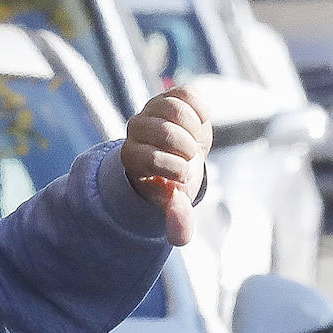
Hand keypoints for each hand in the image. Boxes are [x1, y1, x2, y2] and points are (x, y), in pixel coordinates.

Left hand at [121, 86, 212, 245]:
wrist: (181, 156)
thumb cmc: (175, 182)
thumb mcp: (176, 204)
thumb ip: (177, 221)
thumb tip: (181, 238)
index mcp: (131, 157)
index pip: (150, 157)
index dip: (174, 169)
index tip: (181, 176)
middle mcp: (136, 129)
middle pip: (164, 131)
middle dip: (186, 149)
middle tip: (189, 158)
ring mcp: (152, 109)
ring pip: (174, 108)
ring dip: (194, 129)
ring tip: (195, 141)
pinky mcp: (171, 94)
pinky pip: (188, 94)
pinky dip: (201, 111)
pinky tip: (200, 124)